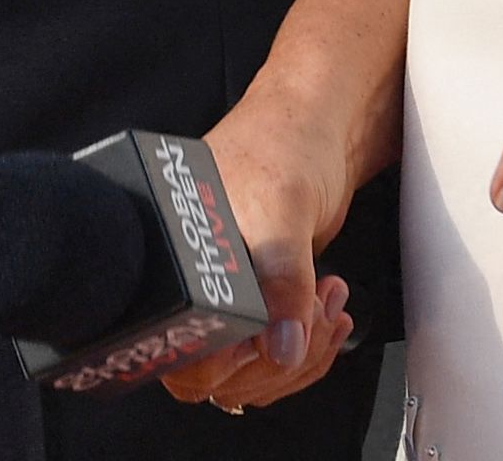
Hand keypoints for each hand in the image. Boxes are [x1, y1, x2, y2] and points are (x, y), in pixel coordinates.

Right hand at [166, 76, 369, 411]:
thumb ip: (281, 281)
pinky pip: (274, 357)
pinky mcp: (258, 302)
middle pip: (217, 377)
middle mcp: (192, 287)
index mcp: (176, 265)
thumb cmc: (281, 143)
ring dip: (300, 354)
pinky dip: (308, 346)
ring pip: (250, 375)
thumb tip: (281, 346)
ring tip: (326, 304)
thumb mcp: (282, 211)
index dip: (230, 359)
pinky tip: (326, 310)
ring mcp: (226, 298)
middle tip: (312, 312)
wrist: (317, 124)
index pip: (183, 352)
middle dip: (277, 358)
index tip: (272, 335)